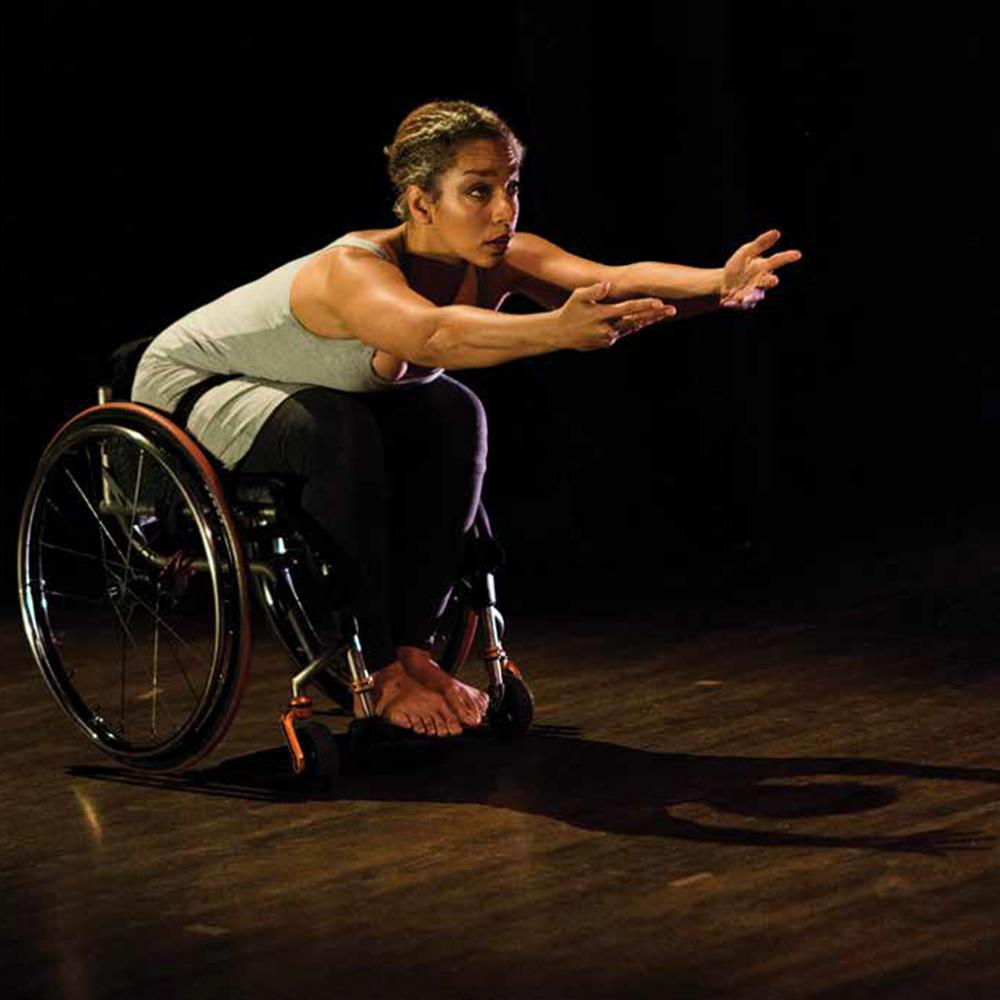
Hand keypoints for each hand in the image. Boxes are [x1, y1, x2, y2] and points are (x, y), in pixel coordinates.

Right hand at [556, 281, 675, 350]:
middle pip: (636, 320)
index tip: (660, 302)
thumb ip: (594, 290)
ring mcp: (608, 338)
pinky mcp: (607, 343)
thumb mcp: (578, 296)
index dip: (645, 306)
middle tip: (672, 310)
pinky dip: (631, 326)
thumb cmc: (570, 310)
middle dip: (655, 315)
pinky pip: (622, 333)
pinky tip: (642, 319)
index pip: (628, 309)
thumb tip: (608, 285)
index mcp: (603, 314)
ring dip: (647, 320)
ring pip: (632, 328)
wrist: (560, 334)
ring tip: (663, 313)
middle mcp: (608, 328)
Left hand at [720, 229, 801, 310]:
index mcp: (764, 266)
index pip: (777, 260)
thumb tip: (777, 232)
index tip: (798, 254)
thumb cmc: (740, 265)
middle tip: (774, 280)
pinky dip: (735, 303)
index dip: (787, 257)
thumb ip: (760, 244)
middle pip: (768, 281)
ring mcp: (753, 293)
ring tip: (740, 297)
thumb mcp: (747, 252)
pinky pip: (741, 305)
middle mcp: (761, 281)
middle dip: (770, 281)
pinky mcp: (743, 303)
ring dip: (749, 296)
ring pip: (754, 295)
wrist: (723, 283)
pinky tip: (726, 302)